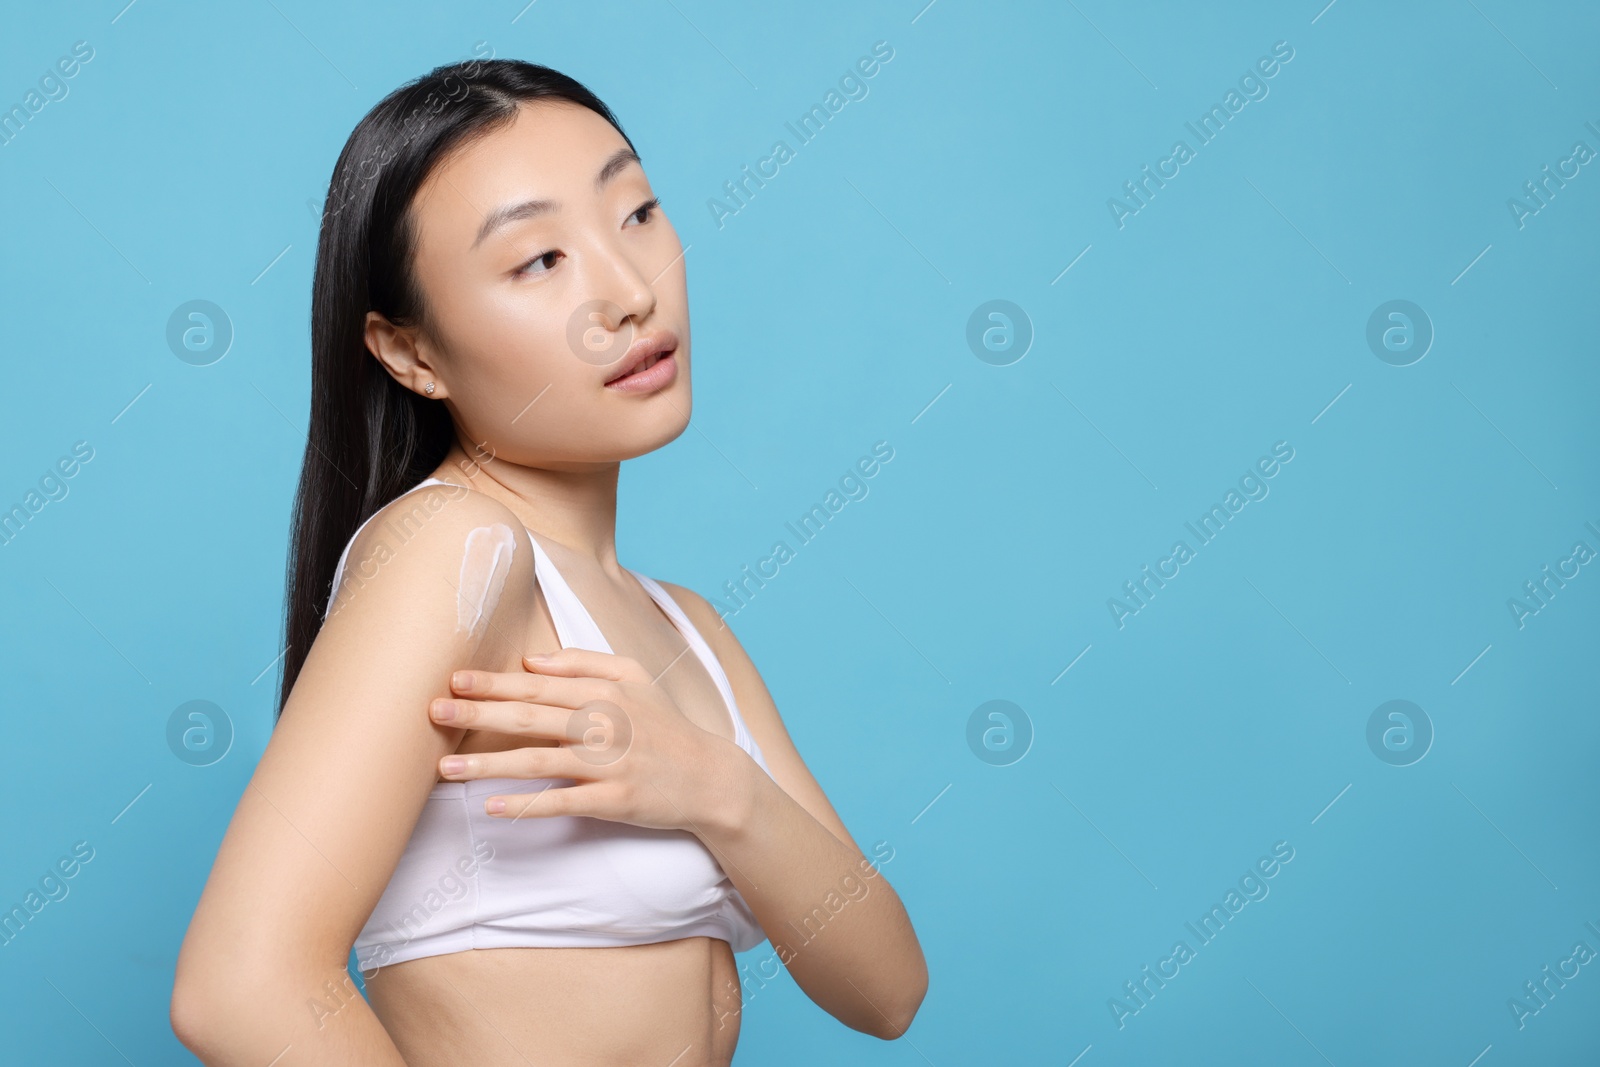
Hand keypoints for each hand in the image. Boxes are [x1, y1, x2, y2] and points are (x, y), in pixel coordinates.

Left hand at [428, 648, 751, 835]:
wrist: (710, 777)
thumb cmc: (666, 725)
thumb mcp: (636, 678)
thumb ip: (586, 662)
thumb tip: (532, 661)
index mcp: (605, 692)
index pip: (538, 686)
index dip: (494, 683)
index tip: (454, 680)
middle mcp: (604, 724)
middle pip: (530, 718)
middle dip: (478, 715)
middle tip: (434, 713)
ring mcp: (609, 764)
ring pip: (538, 761)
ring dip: (488, 765)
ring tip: (445, 769)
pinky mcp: (614, 800)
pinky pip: (563, 802)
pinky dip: (527, 805)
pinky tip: (492, 807)